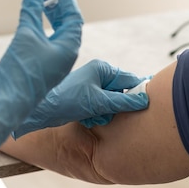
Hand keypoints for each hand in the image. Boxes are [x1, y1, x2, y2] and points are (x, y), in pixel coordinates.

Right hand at [0, 0, 82, 153]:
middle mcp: (64, 56)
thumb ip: (32, 11)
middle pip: (66, 24)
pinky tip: (29, 20)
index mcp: (69, 49)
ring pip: (55, 33)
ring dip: (48, 15)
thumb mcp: (26, 35)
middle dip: (58, 5)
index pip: (73, 17)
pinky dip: (38, 27)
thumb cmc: (19, 71)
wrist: (4, 102)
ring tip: (39, 0)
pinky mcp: (39, 68)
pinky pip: (44, 42)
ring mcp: (52, 63)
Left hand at [12, 59, 149, 138]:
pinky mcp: (84, 97)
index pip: (129, 79)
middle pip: (120, 93)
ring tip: (94, 117)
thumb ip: (123, 101)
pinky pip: (100, 107)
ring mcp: (90, 85)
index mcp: (102, 68)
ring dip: (105, 113)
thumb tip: (144, 100)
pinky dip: (96, 115)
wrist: (42, 110)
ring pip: (110, 102)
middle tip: (107, 114)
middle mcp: (97, 74)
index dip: (137, 93)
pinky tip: (87, 119)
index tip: (146, 105)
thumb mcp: (99, 102)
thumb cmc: (68, 101)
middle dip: (115, 107)